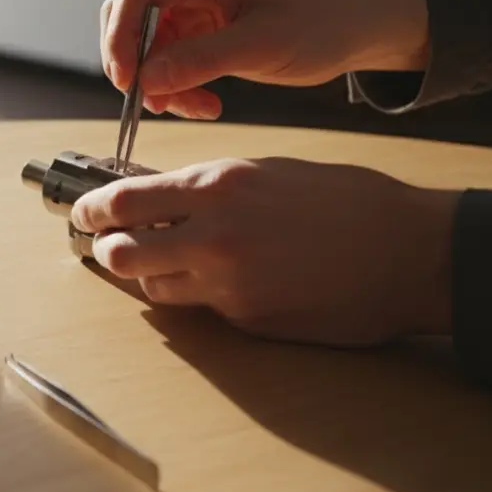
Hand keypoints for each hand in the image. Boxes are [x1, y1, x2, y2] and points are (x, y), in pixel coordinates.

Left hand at [69, 157, 457, 346]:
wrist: (408, 250)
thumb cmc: (346, 201)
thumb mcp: (266, 171)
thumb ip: (208, 187)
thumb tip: (159, 198)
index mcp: (216, 185)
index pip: (124, 201)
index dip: (92, 210)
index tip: (83, 213)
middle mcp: (213, 234)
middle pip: (121, 254)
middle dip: (106, 252)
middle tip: (108, 248)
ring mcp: (229, 283)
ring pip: (154, 290)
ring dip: (149, 279)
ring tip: (166, 265)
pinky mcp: (247, 319)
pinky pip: (203, 310)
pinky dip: (200, 297)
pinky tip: (226, 282)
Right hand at [100, 0, 430, 119]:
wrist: (362, 25)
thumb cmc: (324, 21)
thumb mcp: (261, 46)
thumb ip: (198, 61)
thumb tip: (145, 81)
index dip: (120, 37)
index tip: (125, 81)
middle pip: (133, 16)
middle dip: (139, 63)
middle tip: (152, 103)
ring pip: (148, 42)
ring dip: (161, 81)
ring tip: (195, 109)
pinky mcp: (203, 22)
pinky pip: (170, 54)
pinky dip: (179, 83)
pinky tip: (204, 103)